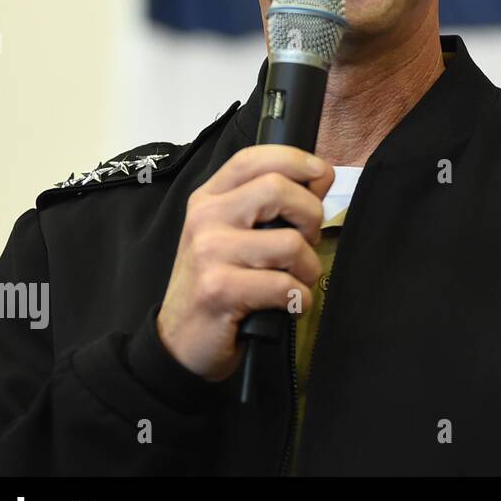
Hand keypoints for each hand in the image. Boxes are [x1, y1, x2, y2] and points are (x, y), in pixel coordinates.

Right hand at [156, 145, 333, 381]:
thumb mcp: (237, 235)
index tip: (319, 174)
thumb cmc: (219, 283)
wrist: (180, 341)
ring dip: (308, 268)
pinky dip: (300, 299)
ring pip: (290, 242)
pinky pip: (284, 285)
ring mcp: (209, 252)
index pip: (254, 158)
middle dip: (311, 217)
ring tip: (295, 281)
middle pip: (278, 189)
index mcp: (210, 198)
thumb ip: (273, 204)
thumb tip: (318, 176)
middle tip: (305, 243)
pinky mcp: (218, 289)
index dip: (295, 160)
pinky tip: (288, 305)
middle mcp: (205, 218)